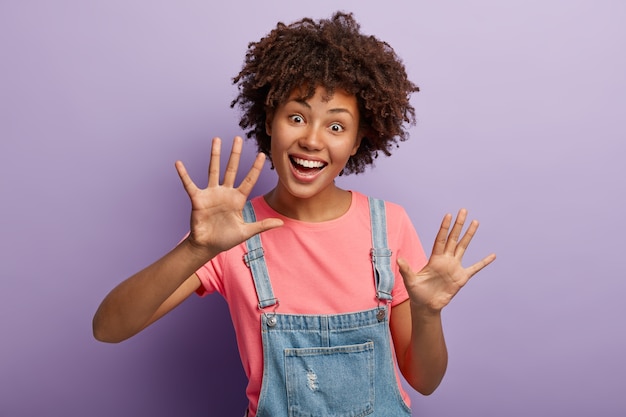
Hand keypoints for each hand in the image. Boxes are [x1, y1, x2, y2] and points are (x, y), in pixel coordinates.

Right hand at [175, 136, 282, 254]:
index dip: (256, 168)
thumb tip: (282, 223)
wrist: (207, 246)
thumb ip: (263, 225)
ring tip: (216, 140)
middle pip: (232, 169)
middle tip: (238, 138)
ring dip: (215, 155)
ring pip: (214, 170)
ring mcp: (211, 194)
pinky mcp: (198, 199)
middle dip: (235, 154)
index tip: (262, 154)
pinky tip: (179, 164)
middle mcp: (225, 193)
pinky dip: (184, 174)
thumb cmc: (226, 239)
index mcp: (238, 199)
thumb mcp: (247, 231)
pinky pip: (189, 184)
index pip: (249, 180)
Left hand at [398, 209, 495, 313]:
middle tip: (463, 210)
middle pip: (453, 238)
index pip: (440, 239)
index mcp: (434, 259)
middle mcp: (445, 259)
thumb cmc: (416, 293)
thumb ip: (406, 270)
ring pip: (463, 247)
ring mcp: (454, 267)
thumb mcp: (410, 281)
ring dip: (469, 235)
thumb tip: (399, 259)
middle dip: (458, 225)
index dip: (444, 227)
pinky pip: (475, 268)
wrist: (426, 306)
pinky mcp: (462, 278)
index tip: (448, 215)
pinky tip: (492, 255)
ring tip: (476, 222)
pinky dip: (484, 262)